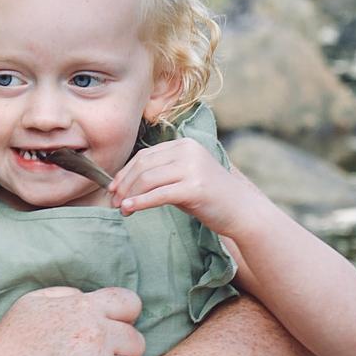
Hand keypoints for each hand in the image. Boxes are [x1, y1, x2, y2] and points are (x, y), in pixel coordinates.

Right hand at [0, 286, 144, 355]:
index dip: (125, 319)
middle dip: (122, 354)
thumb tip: (89, 300)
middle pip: (137, 344)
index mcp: (84, 309)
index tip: (111, 332)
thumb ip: (67, 296)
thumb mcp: (33, 303)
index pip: (131, 304)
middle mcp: (94, 337)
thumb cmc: (8, 343)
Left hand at [109, 139, 251, 237]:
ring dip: (129, 194)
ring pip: (148, 179)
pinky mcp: (194, 188)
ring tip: (121, 208)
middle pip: (143, 166)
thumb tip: (126, 183)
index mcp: (184, 144)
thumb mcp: (185, 177)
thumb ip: (162, 173)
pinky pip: (159, 195)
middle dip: (124, 184)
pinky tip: (130, 209)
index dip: (125, 172)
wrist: (242, 211)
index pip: (145, 155)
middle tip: (113, 200)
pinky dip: (140, 202)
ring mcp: (192, 168)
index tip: (113, 187)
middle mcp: (188, 151)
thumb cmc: (210, 197)